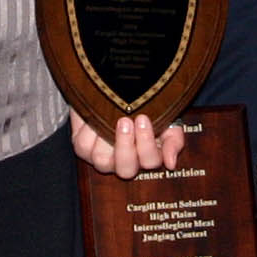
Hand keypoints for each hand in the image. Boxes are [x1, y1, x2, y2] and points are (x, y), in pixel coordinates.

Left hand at [71, 112, 186, 177]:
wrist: (115, 86)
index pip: (151, 161)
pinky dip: (88, 131)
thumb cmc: (144, 105)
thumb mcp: (165, 117)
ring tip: (111, 117)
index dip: (147, 144)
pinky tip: (95, 116)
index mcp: (146, 155)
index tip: (143, 118)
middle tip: (125, 121)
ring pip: (102, 162)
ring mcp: (102, 157)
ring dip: (106, 139)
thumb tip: (171, 163)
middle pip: (125, 170)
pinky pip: (83, 146)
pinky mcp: (83, 148)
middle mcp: (124, 161)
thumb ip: (173, 140)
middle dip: (125, 147)